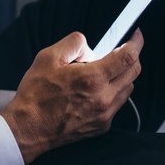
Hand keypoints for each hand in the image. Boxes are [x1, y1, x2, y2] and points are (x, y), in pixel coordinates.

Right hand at [0, 29, 142, 163]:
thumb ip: (73, 43)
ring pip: (128, 89)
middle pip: (134, 72)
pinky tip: (96, 90)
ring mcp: (105, 115)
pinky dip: (113, 92)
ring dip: (123, 75)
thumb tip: (89, 46)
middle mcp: (103, 98)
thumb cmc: (35, 95)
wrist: (28, 129)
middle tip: (122, 49)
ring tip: (104, 71)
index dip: (136, 42)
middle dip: (132, 57)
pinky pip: (117, 104)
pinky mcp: (102, 126)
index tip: (136, 35)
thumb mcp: (48, 57)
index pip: (128, 57)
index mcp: (92, 79)